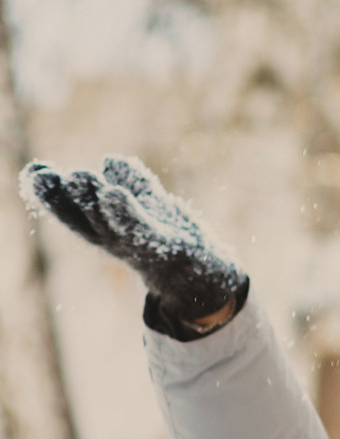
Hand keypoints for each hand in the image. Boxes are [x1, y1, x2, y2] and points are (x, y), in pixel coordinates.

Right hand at [19, 156, 245, 327]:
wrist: (206, 278)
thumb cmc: (173, 241)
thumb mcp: (153, 208)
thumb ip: (134, 184)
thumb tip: (110, 160)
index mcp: (106, 231)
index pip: (72, 211)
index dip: (51, 194)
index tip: (34, 171)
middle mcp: (116, 241)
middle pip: (86, 216)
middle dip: (65, 195)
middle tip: (44, 173)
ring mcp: (139, 245)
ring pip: (109, 221)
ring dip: (92, 199)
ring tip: (78, 176)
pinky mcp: (164, 246)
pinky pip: (142, 229)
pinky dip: (125, 212)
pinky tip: (113, 192)